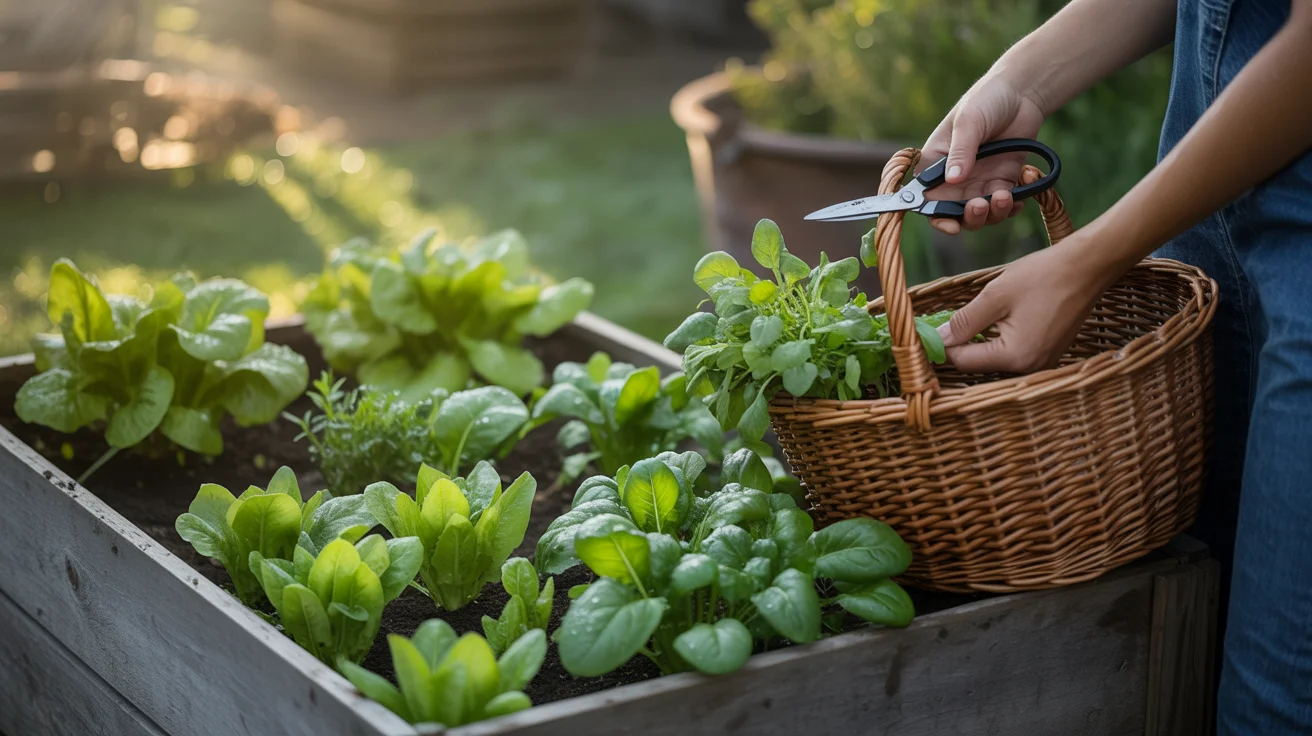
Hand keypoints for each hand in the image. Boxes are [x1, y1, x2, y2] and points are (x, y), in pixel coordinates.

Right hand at [919, 73, 1046, 234]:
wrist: (1022, 92)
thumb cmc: (986, 99)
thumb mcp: (969, 122)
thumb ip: (961, 152)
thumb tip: (953, 180)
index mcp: (936, 163)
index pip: (928, 197)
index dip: (936, 215)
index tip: (951, 224)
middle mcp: (954, 177)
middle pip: (955, 212)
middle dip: (969, 216)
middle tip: (982, 205)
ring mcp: (979, 180)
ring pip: (981, 213)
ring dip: (992, 214)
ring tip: (1006, 196)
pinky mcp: (1002, 180)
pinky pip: (1003, 205)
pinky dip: (1010, 207)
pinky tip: (1017, 198)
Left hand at [935, 227, 1113, 372]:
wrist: (1088, 266)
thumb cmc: (1043, 276)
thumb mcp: (994, 296)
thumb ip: (963, 322)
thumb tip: (937, 340)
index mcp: (1015, 357)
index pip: (964, 361)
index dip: (941, 347)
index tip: (925, 331)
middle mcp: (1030, 368)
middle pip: (979, 364)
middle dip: (959, 345)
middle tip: (940, 323)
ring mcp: (1043, 362)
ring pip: (995, 359)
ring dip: (978, 343)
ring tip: (964, 320)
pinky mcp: (1049, 353)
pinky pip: (1014, 353)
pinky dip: (998, 340)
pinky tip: (992, 321)